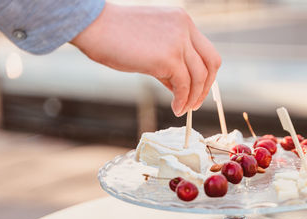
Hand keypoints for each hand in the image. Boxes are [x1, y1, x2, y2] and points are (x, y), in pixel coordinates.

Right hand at [71, 3, 221, 116]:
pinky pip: (184, 85)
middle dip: (206, 87)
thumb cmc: (116, 35)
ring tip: (183, 109)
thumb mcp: (151, 44)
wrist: (95, 26)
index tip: (198, 89)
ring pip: (200, 77)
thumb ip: (168, 61)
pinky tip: (176, 108)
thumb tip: (178, 86)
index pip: (206, 51)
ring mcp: (178, 41)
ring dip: (193, 98)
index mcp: (183, 21)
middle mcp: (185, 28)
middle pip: (212, 63)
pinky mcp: (168, 57)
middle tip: (195, 103)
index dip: (206, 74)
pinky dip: (182, 100)